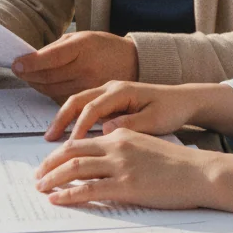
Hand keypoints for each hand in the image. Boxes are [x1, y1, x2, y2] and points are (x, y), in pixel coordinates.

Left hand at [12, 31, 137, 101]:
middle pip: (48, 76)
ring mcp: (88, 85)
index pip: (50, 57)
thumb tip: (32, 57)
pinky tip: (44, 85)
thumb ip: (57, 47)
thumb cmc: (104, 46)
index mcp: (83, 47)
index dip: (31, 62)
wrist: (133, 63)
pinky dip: (49, 92)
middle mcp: (85, 68)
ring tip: (28, 77)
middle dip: (28, 74)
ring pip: (52, 89)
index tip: (16, 63)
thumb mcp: (82, 37)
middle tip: (18, 70)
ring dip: (36, 84)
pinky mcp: (90, 99)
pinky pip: (61, 98)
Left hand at [33, 128, 226, 209]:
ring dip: (53, 179)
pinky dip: (68, 194)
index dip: (60, 152)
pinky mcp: (126, 185)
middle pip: (72, 151)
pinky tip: (57, 199)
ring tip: (41, 188)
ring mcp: (121, 165)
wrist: (200, 173)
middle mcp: (117, 145)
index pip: (81, 140)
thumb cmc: (178, 164)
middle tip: (38, 176)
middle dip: (50, 164)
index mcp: (121, 134)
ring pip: (75, 168)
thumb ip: (124, 147)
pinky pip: (88, 189)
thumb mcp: (146, 145)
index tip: (49, 162)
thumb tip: (104, 157)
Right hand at [42, 81, 211, 140]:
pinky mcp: (111, 101)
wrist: (184, 100)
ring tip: (52, 138)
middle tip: (49, 139)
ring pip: (79, 103)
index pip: (92, 107)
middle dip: (61, 119)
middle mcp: (111, 87)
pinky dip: (75, 120)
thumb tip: (106, 131)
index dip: (79, 127)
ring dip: (65, 119)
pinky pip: (87, 108)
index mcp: (121, 90)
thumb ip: (130, 125)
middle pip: (77, 100)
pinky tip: (69, 135)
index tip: (71, 145)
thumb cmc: (171, 109)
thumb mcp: (155, 120)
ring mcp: (109, 93)